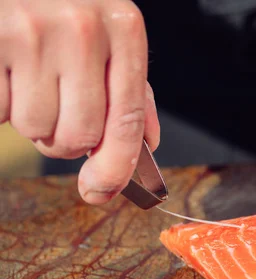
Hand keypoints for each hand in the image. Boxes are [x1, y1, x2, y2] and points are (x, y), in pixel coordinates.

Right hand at [0, 0, 158, 203]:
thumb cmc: (68, 6)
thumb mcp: (113, 36)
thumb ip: (132, 90)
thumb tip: (147, 144)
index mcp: (124, 30)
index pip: (127, 120)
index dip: (116, 167)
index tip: (101, 191)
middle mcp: (83, 28)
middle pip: (79, 135)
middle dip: (66, 141)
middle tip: (59, 113)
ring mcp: (32, 32)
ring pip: (36, 128)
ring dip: (34, 121)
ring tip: (32, 84)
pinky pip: (0, 111)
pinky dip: (3, 104)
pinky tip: (10, 74)